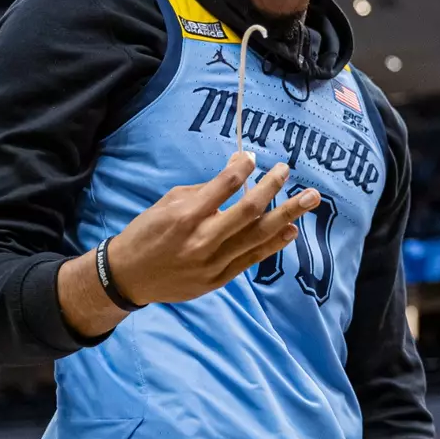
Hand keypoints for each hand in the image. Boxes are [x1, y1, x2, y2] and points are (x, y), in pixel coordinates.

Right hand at [107, 151, 318, 305]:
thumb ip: (205, 190)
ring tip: (310, 199)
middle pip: (249, 211)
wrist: (129, 277)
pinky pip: (252, 259)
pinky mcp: (218, 279)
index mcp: (186, 216)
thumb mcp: (168, 203)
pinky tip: (290, 230)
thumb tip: (238, 170)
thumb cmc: (148, 233)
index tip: (253, 158)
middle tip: (287, 170)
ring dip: (287, 215)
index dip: (243, 168)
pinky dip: (273, 244)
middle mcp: (202, 240)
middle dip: (273, 188)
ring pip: (257, 236)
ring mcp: (213, 263)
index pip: (224, 186)